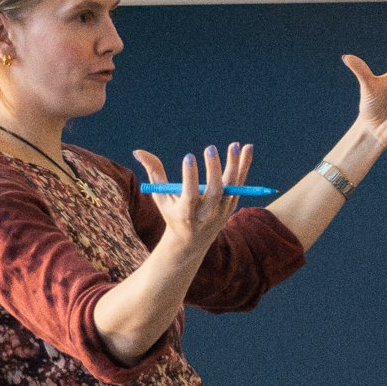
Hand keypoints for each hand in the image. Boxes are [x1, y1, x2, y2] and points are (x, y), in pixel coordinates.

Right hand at [133, 145, 251, 257]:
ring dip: (235, 165)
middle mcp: (207, 213)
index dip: (190, 177)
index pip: (190, 195)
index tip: (189, 157)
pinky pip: (241, 184)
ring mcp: (223, 210)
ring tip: (235, 145)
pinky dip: (244, 166)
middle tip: (210, 148)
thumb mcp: (160, 196)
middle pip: (215, 191)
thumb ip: (153, 172)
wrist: (192, 240)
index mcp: (186, 214)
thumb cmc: (172, 212)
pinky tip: (247, 148)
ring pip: (232, 187)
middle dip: (213, 169)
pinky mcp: (233, 205)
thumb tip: (138, 151)